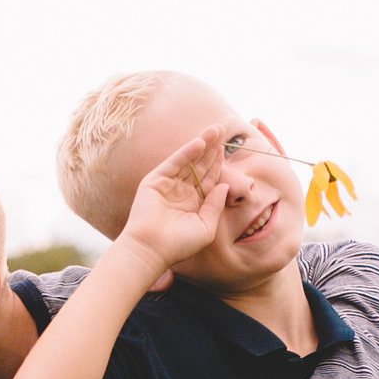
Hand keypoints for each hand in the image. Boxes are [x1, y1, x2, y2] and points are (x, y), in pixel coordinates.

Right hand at [111, 123, 228, 285]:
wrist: (151, 249)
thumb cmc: (179, 245)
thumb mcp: (206, 227)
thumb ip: (215, 205)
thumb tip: (225, 185)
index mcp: (193, 203)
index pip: (208, 179)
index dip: (218, 164)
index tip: (227, 148)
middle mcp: (181, 192)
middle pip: (200, 166)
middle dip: (212, 149)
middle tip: (223, 130)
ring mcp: (168, 185)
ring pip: (189, 161)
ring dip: (202, 144)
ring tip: (216, 129)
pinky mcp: (156, 181)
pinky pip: (175, 162)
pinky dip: (187, 151)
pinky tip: (200, 142)